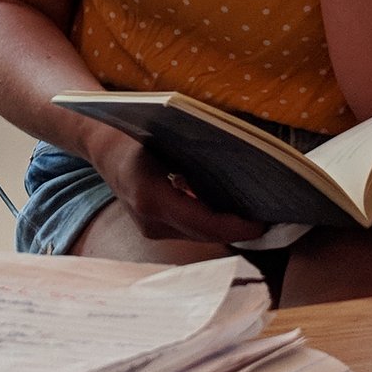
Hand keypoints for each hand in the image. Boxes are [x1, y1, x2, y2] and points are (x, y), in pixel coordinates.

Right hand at [84, 130, 269, 247]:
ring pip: (197, 236)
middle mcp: (149, 220)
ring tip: (253, 215)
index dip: (235, 227)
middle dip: (236, 229)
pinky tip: (227, 212)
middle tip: (268, 218)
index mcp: (151, 197)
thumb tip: (244, 165)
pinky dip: (208, 224)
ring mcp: (148, 229)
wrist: (104, 148)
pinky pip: (188, 231)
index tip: (261, 223)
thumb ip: (201, 156)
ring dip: (223, 228)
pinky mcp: (152, 230)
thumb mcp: (170, 139)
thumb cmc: (137, 134)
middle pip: (203, 235)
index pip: (203, 223)